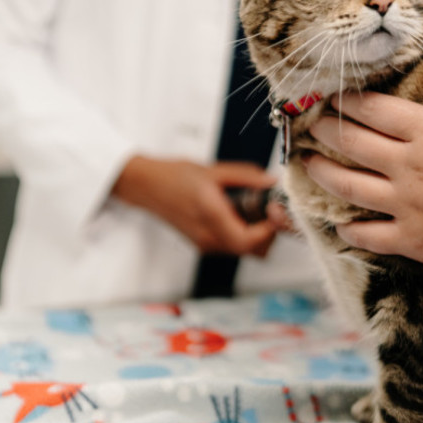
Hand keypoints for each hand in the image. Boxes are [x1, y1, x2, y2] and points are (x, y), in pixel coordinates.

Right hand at [112, 156, 279, 255]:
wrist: (146, 187)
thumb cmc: (174, 176)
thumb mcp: (214, 170)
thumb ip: (246, 176)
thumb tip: (271, 181)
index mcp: (211, 217)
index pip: (250, 240)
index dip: (270, 229)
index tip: (275, 209)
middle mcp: (208, 238)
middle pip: (253, 251)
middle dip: (268, 232)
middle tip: (269, 208)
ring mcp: (205, 245)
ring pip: (244, 251)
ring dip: (257, 235)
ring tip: (254, 209)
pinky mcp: (203, 244)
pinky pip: (232, 247)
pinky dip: (243, 234)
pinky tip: (239, 213)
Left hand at [304, 68, 422, 282]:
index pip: (375, 109)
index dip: (348, 100)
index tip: (333, 96)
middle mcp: (409, 164)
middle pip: (351, 142)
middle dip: (324, 131)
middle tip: (309, 125)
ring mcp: (404, 203)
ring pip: (347, 186)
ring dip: (322, 173)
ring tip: (306, 165)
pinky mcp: (409, 240)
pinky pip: (367, 234)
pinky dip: (349, 230)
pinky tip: (339, 227)